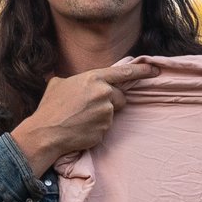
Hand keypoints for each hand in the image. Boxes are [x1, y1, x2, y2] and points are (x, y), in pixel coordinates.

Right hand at [9, 59, 156, 173]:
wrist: (46, 132)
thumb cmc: (50, 107)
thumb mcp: (58, 84)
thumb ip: (74, 80)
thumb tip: (70, 81)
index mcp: (94, 78)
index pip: (124, 73)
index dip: (142, 71)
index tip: (155, 69)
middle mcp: (103, 93)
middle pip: (121, 97)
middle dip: (111, 102)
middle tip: (90, 107)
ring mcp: (106, 113)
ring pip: (113, 113)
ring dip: (102, 116)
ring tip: (82, 118)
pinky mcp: (105, 130)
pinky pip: (106, 128)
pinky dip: (97, 128)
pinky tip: (82, 128)